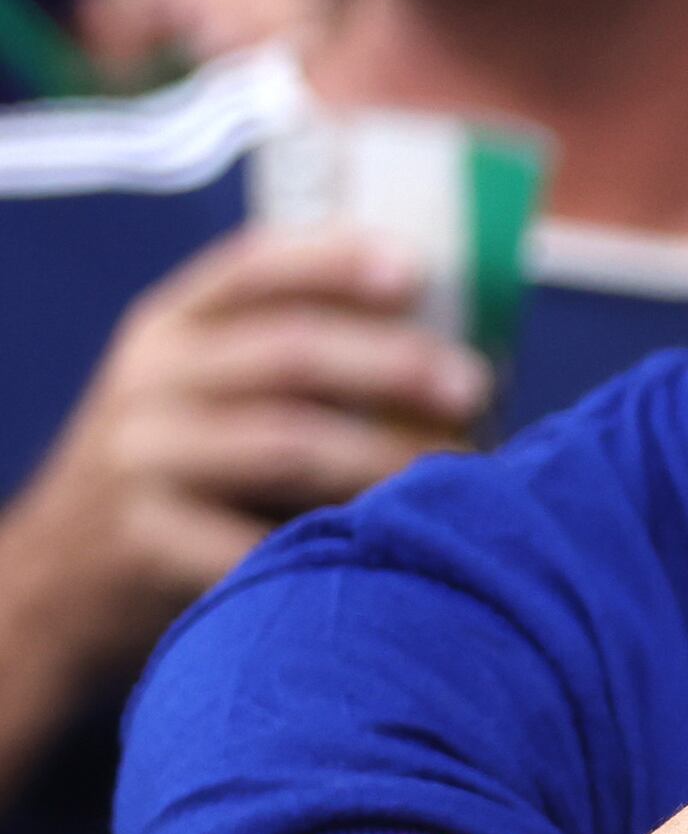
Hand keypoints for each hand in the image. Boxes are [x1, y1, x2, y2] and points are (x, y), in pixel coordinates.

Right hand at [0, 225, 485, 691]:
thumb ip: (300, 362)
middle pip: (287, 353)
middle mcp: (152, 380)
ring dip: (387, 456)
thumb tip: (464, 360)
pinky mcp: (144, 542)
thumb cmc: (191, 470)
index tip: (414, 268)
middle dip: (392, 364)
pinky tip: (395, 547)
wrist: (66, 572)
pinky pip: (257, 540)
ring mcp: (141, 460)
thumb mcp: (212, 392)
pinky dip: (335, 542)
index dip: (333, 261)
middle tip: (474, 385)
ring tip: (460, 471)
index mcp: (174, 325)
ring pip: (287, 444)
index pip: (250, 268)